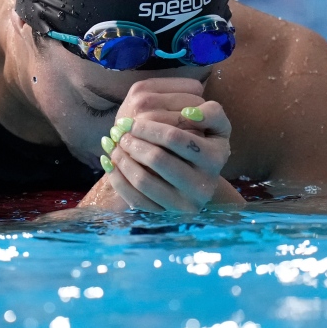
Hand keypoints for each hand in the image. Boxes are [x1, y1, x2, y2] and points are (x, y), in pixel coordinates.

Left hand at [99, 79, 232, 211]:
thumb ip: (210, 112)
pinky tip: (110, 162)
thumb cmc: (203, 143)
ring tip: (113, 145)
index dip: (147, 127)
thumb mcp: (216, 126)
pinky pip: (135, 199)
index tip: (129, 121)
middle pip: (157, 159)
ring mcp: (185, 204)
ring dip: (122, 159)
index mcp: (215, 158)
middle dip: (132, 142)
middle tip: (118, 132)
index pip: (174, 137)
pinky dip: (117, 179)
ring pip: (143, 180)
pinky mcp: (167, 215)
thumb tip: (188, 113)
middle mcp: (203, 185)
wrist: (200, 178)